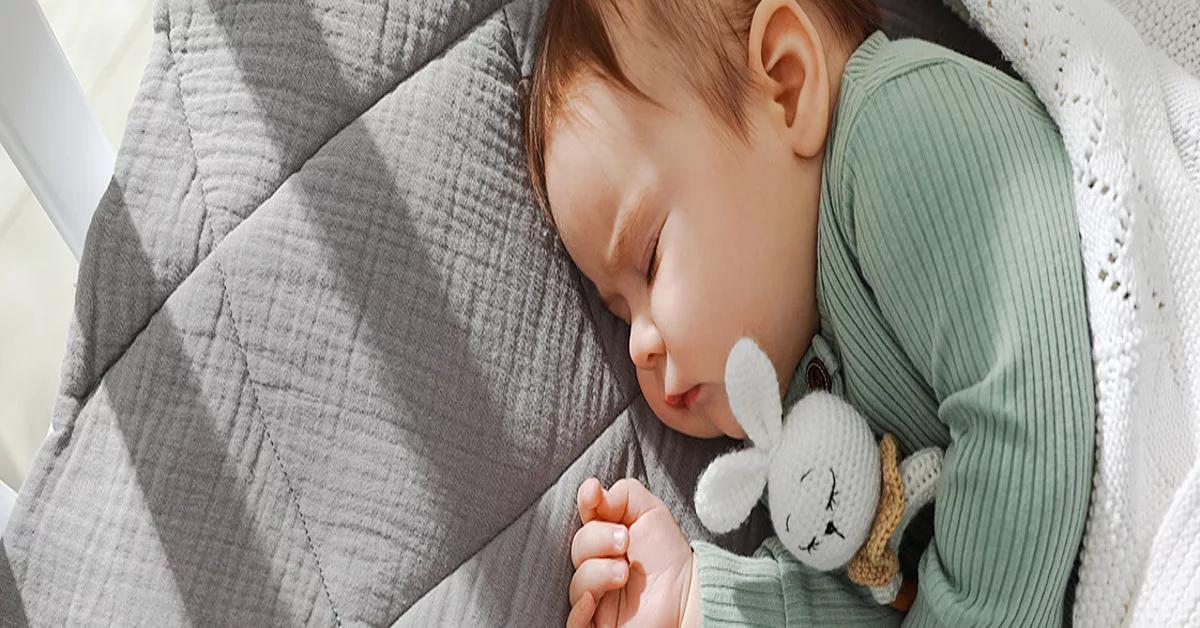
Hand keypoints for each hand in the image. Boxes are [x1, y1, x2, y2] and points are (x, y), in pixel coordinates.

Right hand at [567, 477, 694, 627]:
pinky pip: (574, 622)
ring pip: (577, 584)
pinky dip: (578, 611)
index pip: (584, 519)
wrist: (690, 595)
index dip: (586, 504)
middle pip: (578, 549)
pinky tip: (592, 600)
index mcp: (605, 539)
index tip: (593, 495)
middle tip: (625, 541)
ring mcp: (596, 598)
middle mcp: (596, 566)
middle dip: (598, 539)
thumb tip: (591, 490)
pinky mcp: (598, 625)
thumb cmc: (668, 557)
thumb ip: (624, 494)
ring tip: (625, 572)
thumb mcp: (651, 512)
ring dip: (598, 573)